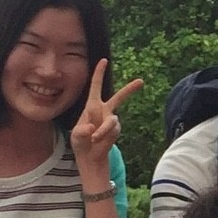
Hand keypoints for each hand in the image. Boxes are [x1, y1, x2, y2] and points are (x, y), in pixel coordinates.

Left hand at [70, 59, 142, 176]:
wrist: (90, 157)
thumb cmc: (81, 143)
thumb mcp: (76, 136)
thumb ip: (81, 131)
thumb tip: (92, 129)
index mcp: (92, 106)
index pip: (95, 86)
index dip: (99, 73)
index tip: (104, 60)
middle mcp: (104, 111)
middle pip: (119, 97)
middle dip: (130, 90)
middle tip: (141, 81)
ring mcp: (111, 121)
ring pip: (112, 121)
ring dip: (103, 130)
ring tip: (94, 139)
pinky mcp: (116, 131)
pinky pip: (112, 131)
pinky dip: (104, 136)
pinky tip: (98, 141)